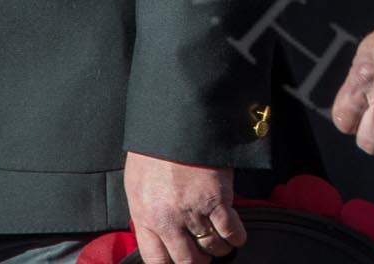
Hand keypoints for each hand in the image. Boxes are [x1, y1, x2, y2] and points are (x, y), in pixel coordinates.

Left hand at [122, 151, 242, 262]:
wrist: (176, 123)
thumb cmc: (155, 149)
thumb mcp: (137, 184)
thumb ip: (147, 211)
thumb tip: (156, 229)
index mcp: (145, 218)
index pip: (157, 261)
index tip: (181, 262)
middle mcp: (168, 222)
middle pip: (187, 260)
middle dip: (198, 261)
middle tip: (204, 257)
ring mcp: (194, 212)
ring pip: (211, 248)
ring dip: (219, 250)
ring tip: (222, 245)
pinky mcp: (217, 200)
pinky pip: (230, 231)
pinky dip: (236, 237)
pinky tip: (236, 236)